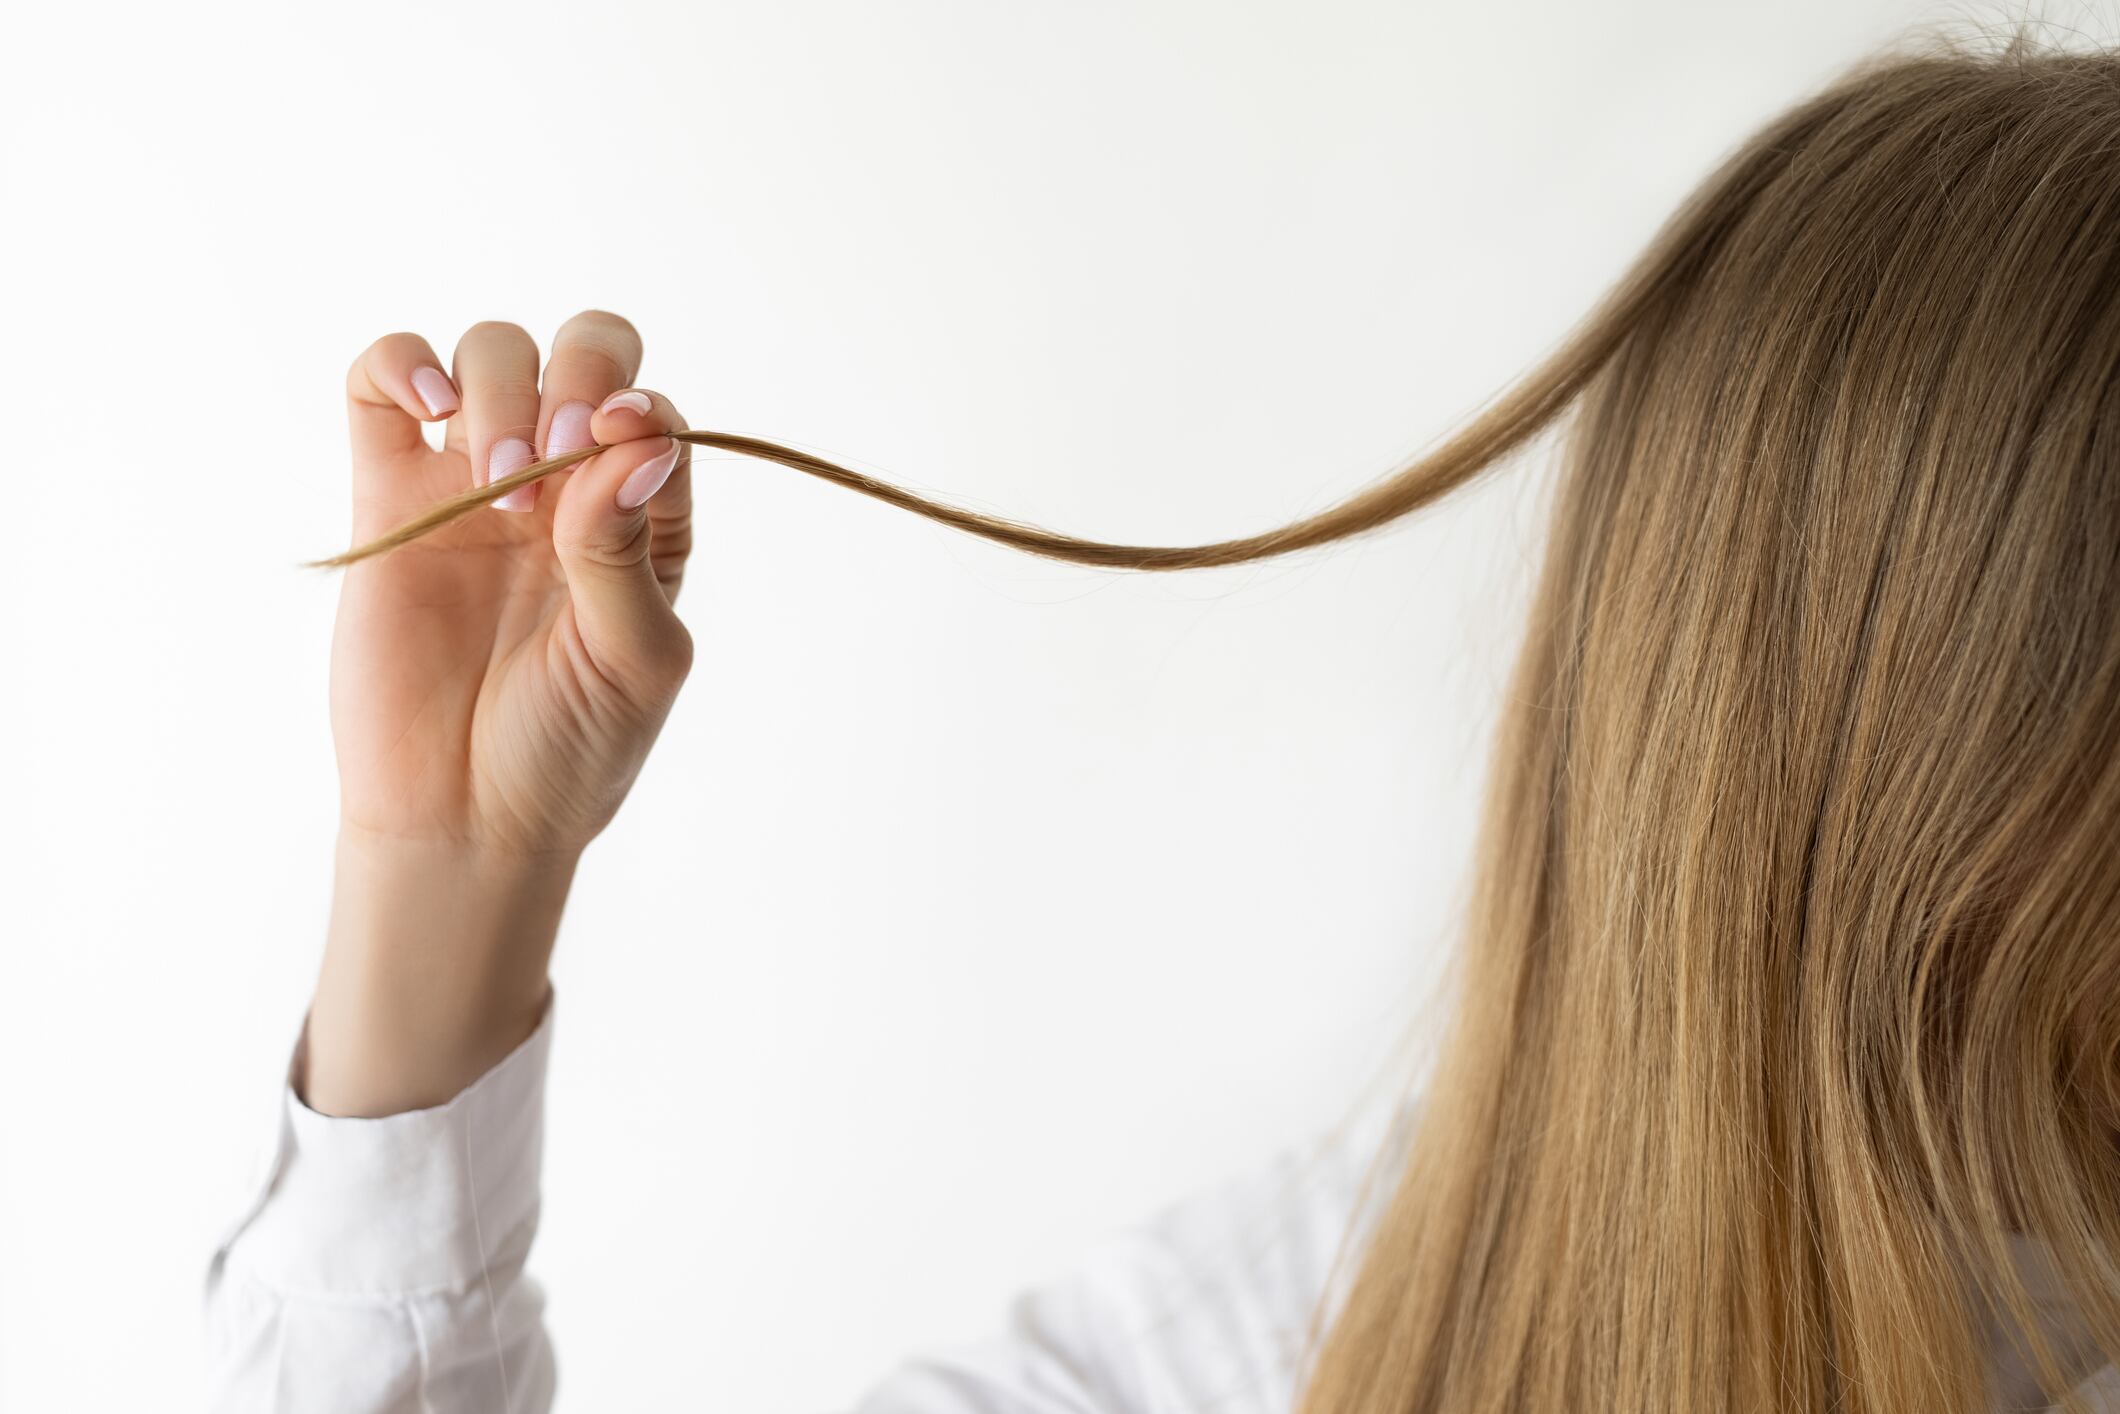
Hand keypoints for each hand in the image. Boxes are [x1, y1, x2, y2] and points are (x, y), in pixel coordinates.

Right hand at [333, 312, 694, 857]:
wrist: (463, 818)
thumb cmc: (569, 747)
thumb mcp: (631, 659)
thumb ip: (627, 550)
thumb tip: (640, 440)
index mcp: (642, 517)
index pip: (653, 415)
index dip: (636, 410)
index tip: (611, 445)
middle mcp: (565, 485)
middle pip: (585, 352)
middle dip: (578, 373)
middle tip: (554, 452)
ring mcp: (475, 482)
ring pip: (491, 353)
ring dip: (499, 387)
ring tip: (497, 487)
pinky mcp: (389, 497)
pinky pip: (381, 387)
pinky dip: (398, 362)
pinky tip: (425, 404)